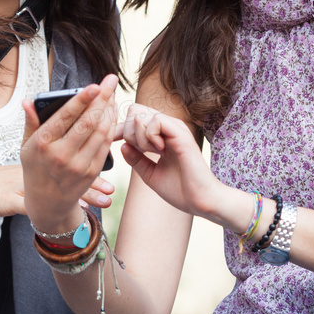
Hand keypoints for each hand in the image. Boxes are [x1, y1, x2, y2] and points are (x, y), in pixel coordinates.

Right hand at [20, 74, 118, 231]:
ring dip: (109, 110)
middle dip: (102, 98)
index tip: (95, 85)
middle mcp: (61, 155)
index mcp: (43, 144)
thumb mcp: (26, 146)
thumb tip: (28, 101)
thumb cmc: (35, 168)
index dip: (82, 99)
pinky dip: (111, 126)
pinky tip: (111, 114)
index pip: (65, 116)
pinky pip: (106, 145)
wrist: (47, 203)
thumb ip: (30, 122)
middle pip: (88, 122)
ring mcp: (78, 165)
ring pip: (101, 132)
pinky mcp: (91, 172)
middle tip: (110, 81)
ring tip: (111, 95)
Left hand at [113, 104, 220, 218]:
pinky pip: (155, 121)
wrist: (201, 202)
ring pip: (141, 114)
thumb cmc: (181, 190)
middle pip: (134, 110)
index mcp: (162, 136)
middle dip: (128, 131)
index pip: (135, 118)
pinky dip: (149, 136)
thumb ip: (136, 159)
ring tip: (153, 152)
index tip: (113, 142)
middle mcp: (169, 128)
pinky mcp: (182, 134)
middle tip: (141, 151)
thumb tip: (122, 145)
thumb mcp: (151, 174)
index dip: (120, 129)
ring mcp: (176, 128)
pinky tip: (159, 150)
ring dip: (139, 136)